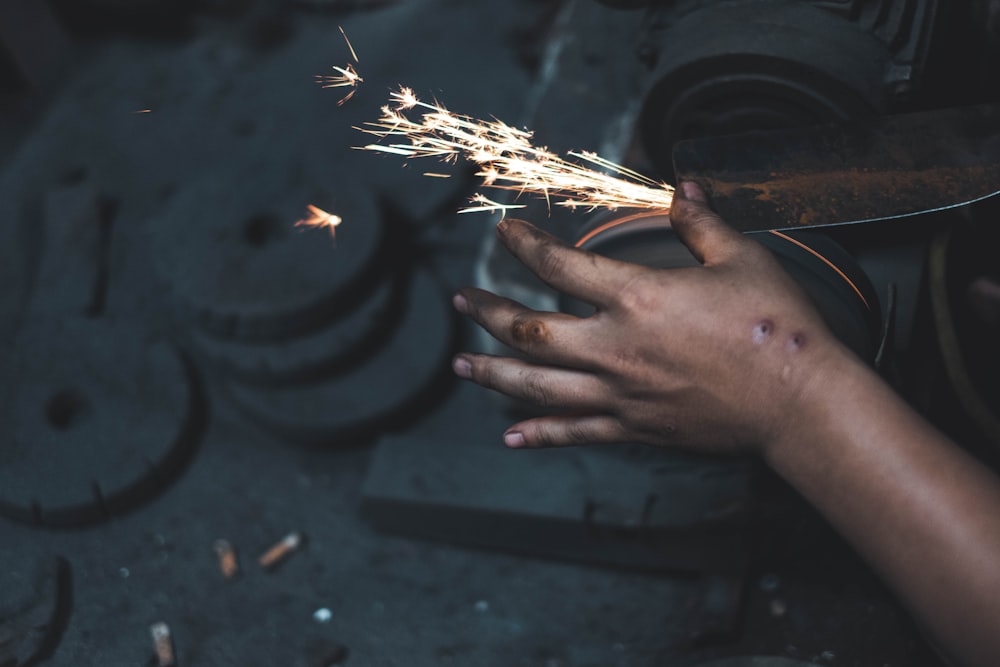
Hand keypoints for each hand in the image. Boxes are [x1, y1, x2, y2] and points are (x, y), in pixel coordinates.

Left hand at [452, 182, 841, 453]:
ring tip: (462, 365)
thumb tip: (682, 188)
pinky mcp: (635, 427)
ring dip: (493, 372)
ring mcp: (620, 393)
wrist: (799, 402)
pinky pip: (574, 433)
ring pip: (537, 385)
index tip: (507, 233)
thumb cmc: (776, 327)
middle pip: (529, 330)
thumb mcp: (741, 258)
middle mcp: (615, 347)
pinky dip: (538, 434)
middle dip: (488, 312)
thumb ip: (700, 223)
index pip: (558, 265)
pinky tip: (509, 436)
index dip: (524, 244)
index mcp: (637, 296)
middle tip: (462, 300)